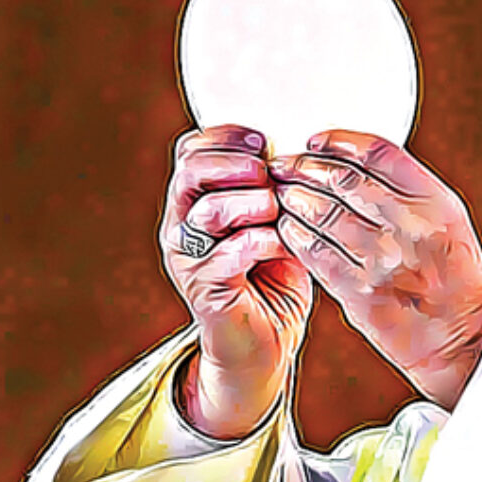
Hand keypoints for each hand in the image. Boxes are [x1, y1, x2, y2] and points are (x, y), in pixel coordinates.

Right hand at [160, 125, 312, 438]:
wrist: (264, 344)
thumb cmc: (273, 279)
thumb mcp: (275, 223)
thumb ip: (275, 188)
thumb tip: (299, 152)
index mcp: (194, 202)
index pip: (191, 151)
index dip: (226, 138)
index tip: (263, 140)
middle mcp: (181, 225)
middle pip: (190, 172)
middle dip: (235, 164)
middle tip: (268, 174)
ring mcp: (188, 258)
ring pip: (209, 210)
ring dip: (252, 202)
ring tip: (278, 210)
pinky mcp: (204, 288)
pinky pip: (229, 252)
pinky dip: (263, 241)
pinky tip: (284, 244)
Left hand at [270, 130, 481, 408]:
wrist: (463, 337)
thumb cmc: (454, 275)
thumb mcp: (447, 220)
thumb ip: (407, 191)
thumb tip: (352, 162)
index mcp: (434, 202)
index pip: (377, 153)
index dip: (339, 142)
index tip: (316, 142)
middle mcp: (409, 226)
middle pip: (343, 179)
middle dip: (305, 166)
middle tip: (285, 165)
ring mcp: (383, 260)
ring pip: (322, 213)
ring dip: (294, 198)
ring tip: (283, 193)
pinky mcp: (360, 292)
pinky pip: (315, 253)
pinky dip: (295, 234)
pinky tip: (288, 227)